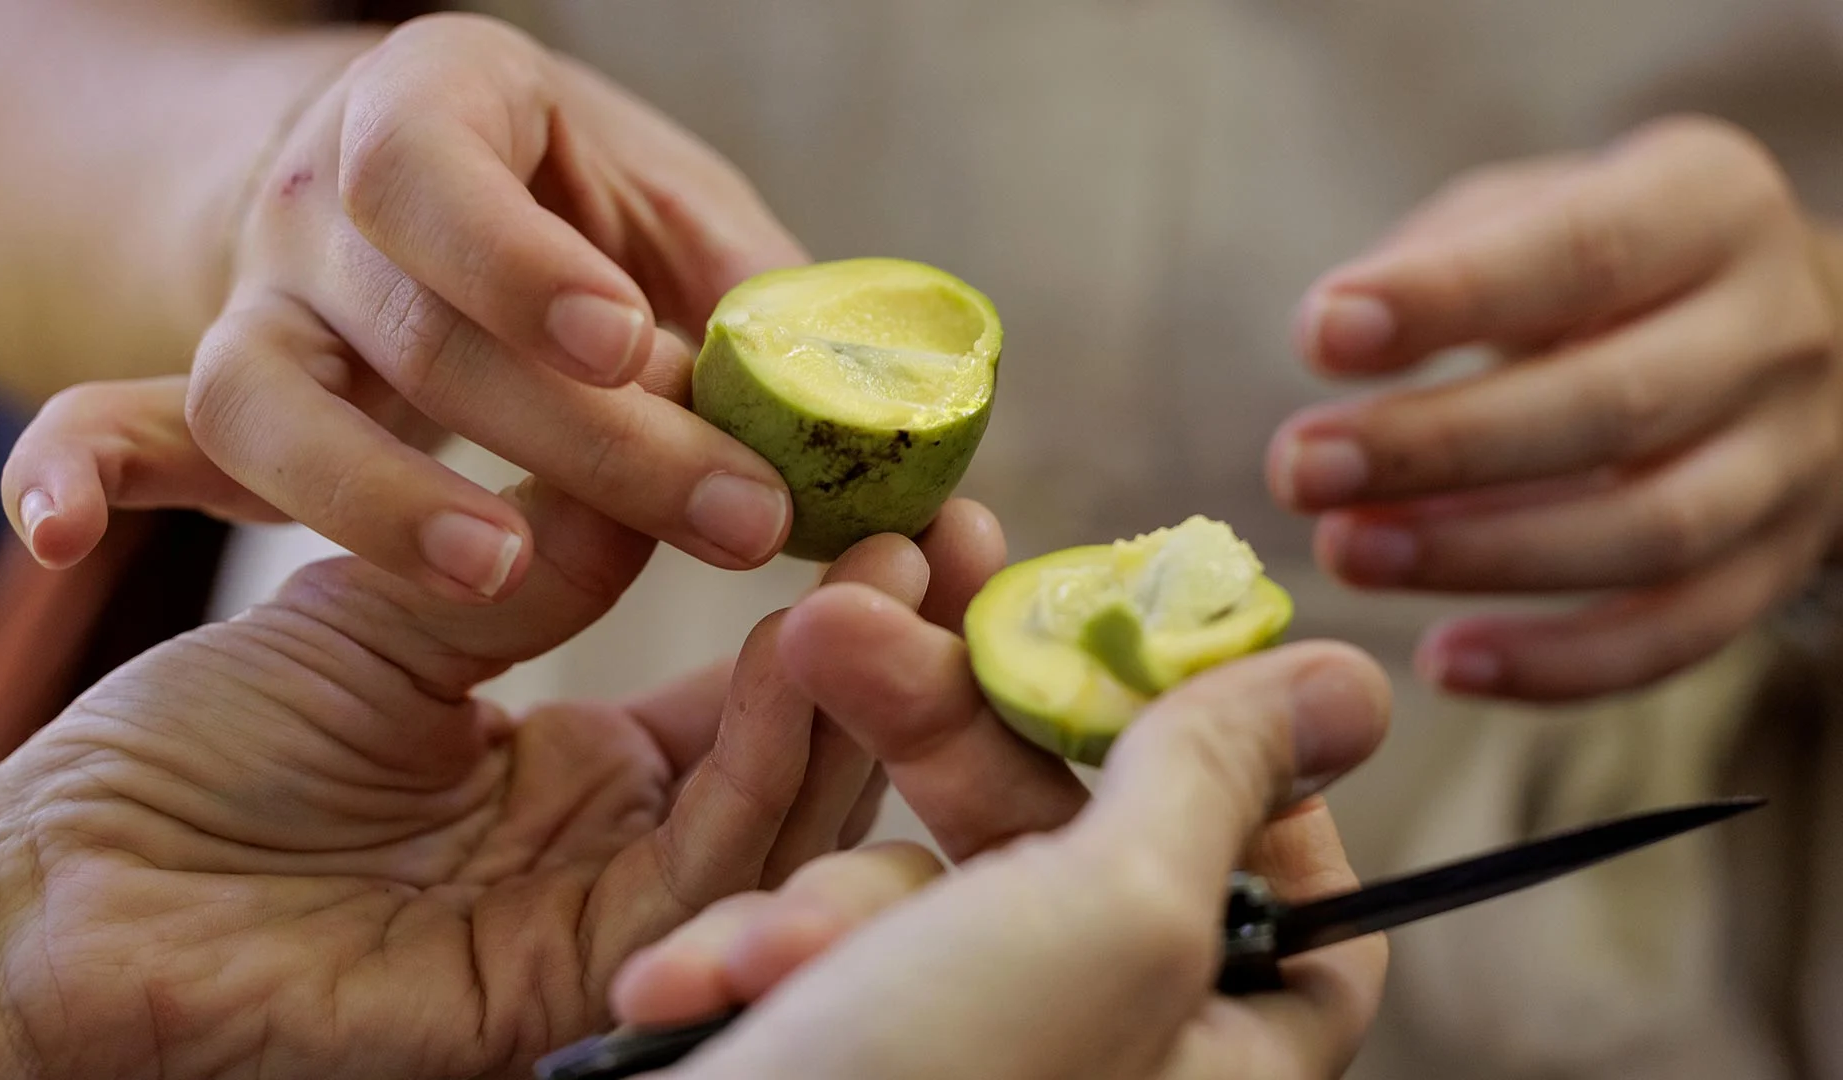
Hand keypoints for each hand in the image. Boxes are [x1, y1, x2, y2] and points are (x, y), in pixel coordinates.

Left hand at [0, 381, 1002, 1078]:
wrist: (76, 880)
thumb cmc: (202, 749)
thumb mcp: (394, 609)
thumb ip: (540, 551)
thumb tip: (672, 445)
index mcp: (577, 777)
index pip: (748, 701)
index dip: (826, 608)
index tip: (889, 501)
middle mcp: (612, 853)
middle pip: (794, 762)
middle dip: (881, 655)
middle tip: (946, 532)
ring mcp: (601, 922)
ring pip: (777, 821)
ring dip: (847, 700)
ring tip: (894, 569)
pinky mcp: (570, 982)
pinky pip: (703, 879)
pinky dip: (768, 774)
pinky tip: (800, 659)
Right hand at [6, 13, 812, 600]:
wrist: (416, 191)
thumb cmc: (569, 204)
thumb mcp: (668, 209)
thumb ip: (749, 293)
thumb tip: (859, 417)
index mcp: (438, 106)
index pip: (434, 169)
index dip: (519, 260)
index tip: (622, 345)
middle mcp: (320, 200)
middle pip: (413, 324)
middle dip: (578, 437)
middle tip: (729, 519)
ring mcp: (258, 301)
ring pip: (270, 398)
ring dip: (375, 498)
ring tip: (497, 572)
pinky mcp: (225, 397)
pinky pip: (132, 426)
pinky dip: (86, 472)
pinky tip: (57, 535)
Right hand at [609, 593, 1393, 1078]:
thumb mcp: (1101, 923)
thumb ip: (1214, 782)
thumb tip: (1349, 683)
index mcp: (1219, 1054)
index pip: (1291, 879)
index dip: (1228, 759)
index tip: (1133, 660)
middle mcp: (1105, 1052)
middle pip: (1069, 834)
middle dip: (936, 736)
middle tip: (838, 633)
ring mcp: (971, 1056)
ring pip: (921, 881)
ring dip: (823, 899)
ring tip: (762, 964)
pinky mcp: (852, 1053)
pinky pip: (826, 946)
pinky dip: (757, 956)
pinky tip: (689, 996)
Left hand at [1269, 115, 1842, 701]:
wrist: (1780, 330)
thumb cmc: (1600, 265)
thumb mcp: (1531, 211)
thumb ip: (1440, 257)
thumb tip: (1332, 330)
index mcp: (1709, 207)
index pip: (1584, 252)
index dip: (1448, 298)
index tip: (1318, 335)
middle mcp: (1773, 333)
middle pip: (1614, 406)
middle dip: (1441, 446)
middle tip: (1299, 468)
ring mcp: (1790, 460)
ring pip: (1649, 531)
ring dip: (1480, 555)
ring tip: (1344, 552)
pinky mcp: (1773, 564)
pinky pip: (1677, 634)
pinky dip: (1557, 664)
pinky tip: (1442, 662)